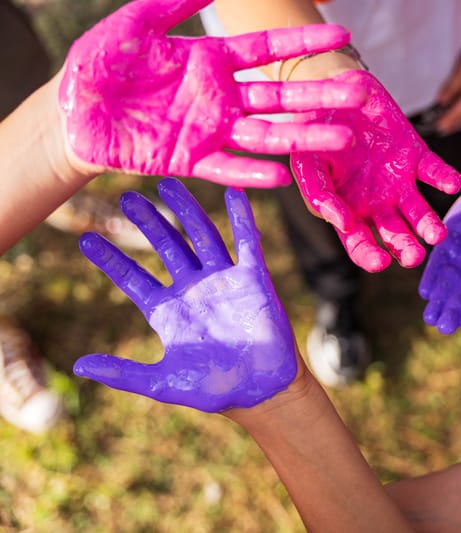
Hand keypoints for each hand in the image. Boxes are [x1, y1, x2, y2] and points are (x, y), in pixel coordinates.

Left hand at [59, 0, 366, 187]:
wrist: (72, 112)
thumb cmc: (100, 64)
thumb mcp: (137, 24)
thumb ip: (175, 3)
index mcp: (212, 61)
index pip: (267, 51)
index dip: (303, 44)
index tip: (341, 35)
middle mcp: (220, 97)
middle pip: (280, 97)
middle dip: (320, 96)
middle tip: (359, 94)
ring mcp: (210, 131)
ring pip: (266, 136)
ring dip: (303, 138)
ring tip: (340, 139)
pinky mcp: (191, 161)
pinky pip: (228, 168)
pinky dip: (253, 174)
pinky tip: (282, 176)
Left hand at [73, 178, 296, 412]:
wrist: (262, 391)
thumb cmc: (215, 389)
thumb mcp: (163, 383)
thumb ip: (123, 373)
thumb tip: (77, 365)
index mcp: (169, 311)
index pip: (134, 279)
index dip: (111, 260)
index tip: (85, 240)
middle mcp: (194, 289)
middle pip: (167, 247)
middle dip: (147, 222)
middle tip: (127, 198)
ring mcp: (224, 281)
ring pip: (202, 236)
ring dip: (186, 210)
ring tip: (168, 184)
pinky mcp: (254, 279)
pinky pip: (246, 243)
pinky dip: (242, 218)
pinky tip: (234, 194)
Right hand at [290, 70, 460, 271]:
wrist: (334, 91)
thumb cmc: (314, 132)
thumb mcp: (307, 163)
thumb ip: (319, 194)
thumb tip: (343, 224)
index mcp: (348, 210)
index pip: (360, 244)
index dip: (369, 256)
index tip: (381, 262)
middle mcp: (377, 204)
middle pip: (396, 236)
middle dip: (406, 249)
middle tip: (413, 257)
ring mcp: (398, 182)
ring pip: (419, 213)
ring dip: (430, 225)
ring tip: (437, 235)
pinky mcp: (416, 156)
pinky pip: (434, 171)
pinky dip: (445, 178)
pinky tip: (451, 184)